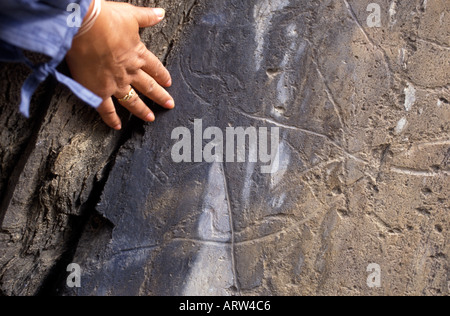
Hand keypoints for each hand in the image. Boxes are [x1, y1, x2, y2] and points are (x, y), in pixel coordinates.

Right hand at [66, 0, 173, 129]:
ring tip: (151, 118)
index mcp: (138, 55)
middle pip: (149, 87)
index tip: (169, 82)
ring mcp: (115, 84)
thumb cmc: (106, 18)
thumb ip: (147, 17)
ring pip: (133, 101)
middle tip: (169, 105)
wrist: (84, 26)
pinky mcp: (98, 91)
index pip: (155, 68)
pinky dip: (112, 119)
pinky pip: (107, 110)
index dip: (162, 75)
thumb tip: (160, 13)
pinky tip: (118, 126)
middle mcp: (130, 72)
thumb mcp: (130, 14)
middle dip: (160, 97)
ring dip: (142, 111)